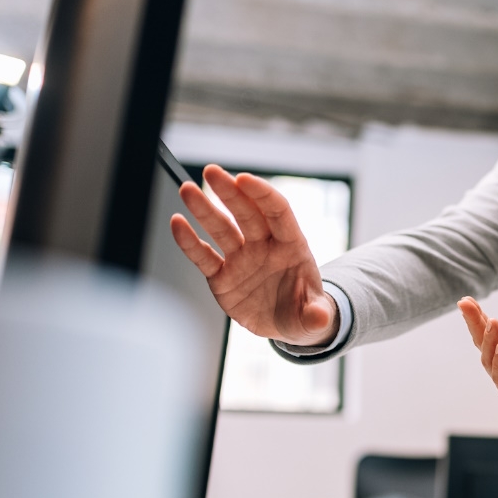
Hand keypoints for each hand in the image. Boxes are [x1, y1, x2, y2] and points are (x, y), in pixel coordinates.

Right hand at [170, 164, 337, 346]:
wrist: (287, 325)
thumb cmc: (305, 312)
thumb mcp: (314, 317)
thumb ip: (316, 315)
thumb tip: (320, 319)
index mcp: (292, 246)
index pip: (278, 212)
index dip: (262, 195)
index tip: (244, 179)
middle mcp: (264, 247)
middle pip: (246, 213)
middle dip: (229, 192)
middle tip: (211, 171)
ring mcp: (241, 260)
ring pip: (221, 229)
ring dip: (204, 209)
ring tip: (187, 189)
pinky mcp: (222, 277)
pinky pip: (204, 257)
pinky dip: (189, 242)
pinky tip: (177, 223)